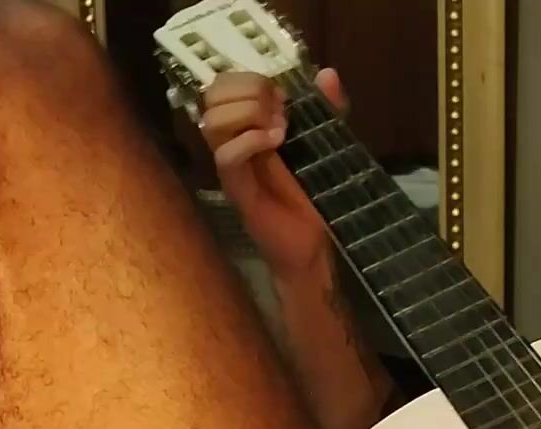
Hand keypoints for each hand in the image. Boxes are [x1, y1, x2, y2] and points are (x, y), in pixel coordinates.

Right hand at [198, 68, 348, 277]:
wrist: (316, 244)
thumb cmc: (316, 194)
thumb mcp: (328, 140)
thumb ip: (328, 107)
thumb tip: (326, 73)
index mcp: (248, 126)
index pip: (223, 85)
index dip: (249, 78)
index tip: (283, 96)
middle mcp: (233, 141)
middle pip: (212, 95)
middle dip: (249, 91)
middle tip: (280, 111)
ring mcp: (232, 166)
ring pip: (211, 122)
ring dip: (248, 114)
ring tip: (280, 130)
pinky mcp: (237, 190)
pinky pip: (226, 157)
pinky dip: (249, 141)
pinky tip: (275, 143)